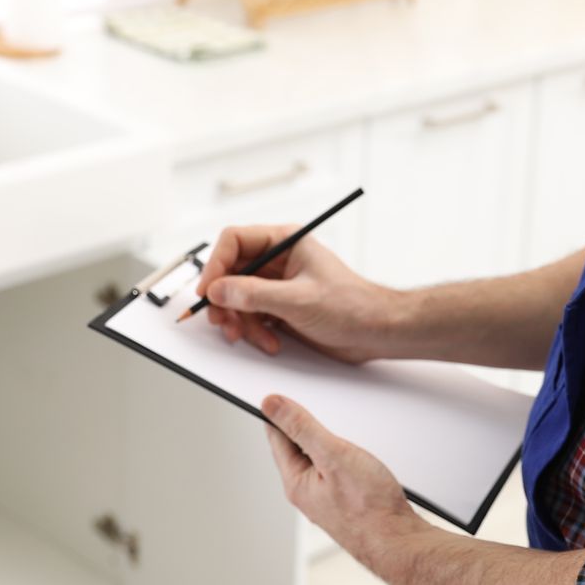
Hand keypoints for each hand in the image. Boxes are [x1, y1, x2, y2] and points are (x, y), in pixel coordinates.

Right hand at [194, 224, 403, 362]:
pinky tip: (270, 343)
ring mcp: (278, 285)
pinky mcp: (281, 308)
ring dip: (241, 321)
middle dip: (225, 301)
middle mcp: (278, 260)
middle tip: (223, 322)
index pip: (234, 241)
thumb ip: (255, 295)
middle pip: (231, 273)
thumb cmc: (352, 305)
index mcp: (285, 242)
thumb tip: (219, 290)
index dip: (216, 265)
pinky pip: (252, 316)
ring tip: (252, 338)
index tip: (208, 291)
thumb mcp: (298, 300)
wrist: (375, 332)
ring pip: (238, 299)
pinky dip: (254, 332)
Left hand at [260, 394, 431, 568]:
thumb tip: (270, 404)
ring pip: (318, 459)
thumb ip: (301, 427)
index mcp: (296, 482)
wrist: (400, 542)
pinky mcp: (346, 501)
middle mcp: (307, 492)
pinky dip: (340, 454)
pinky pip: (335, 469)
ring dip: (325, 439)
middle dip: (301, 423)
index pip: (276, 437)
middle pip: (296, 447)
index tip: (282, 392)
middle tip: (309, 400)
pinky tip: (354, 450)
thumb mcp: (332, 455)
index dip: (278, 411)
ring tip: (335, 422)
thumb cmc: (370, 507)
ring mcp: (327, 498)